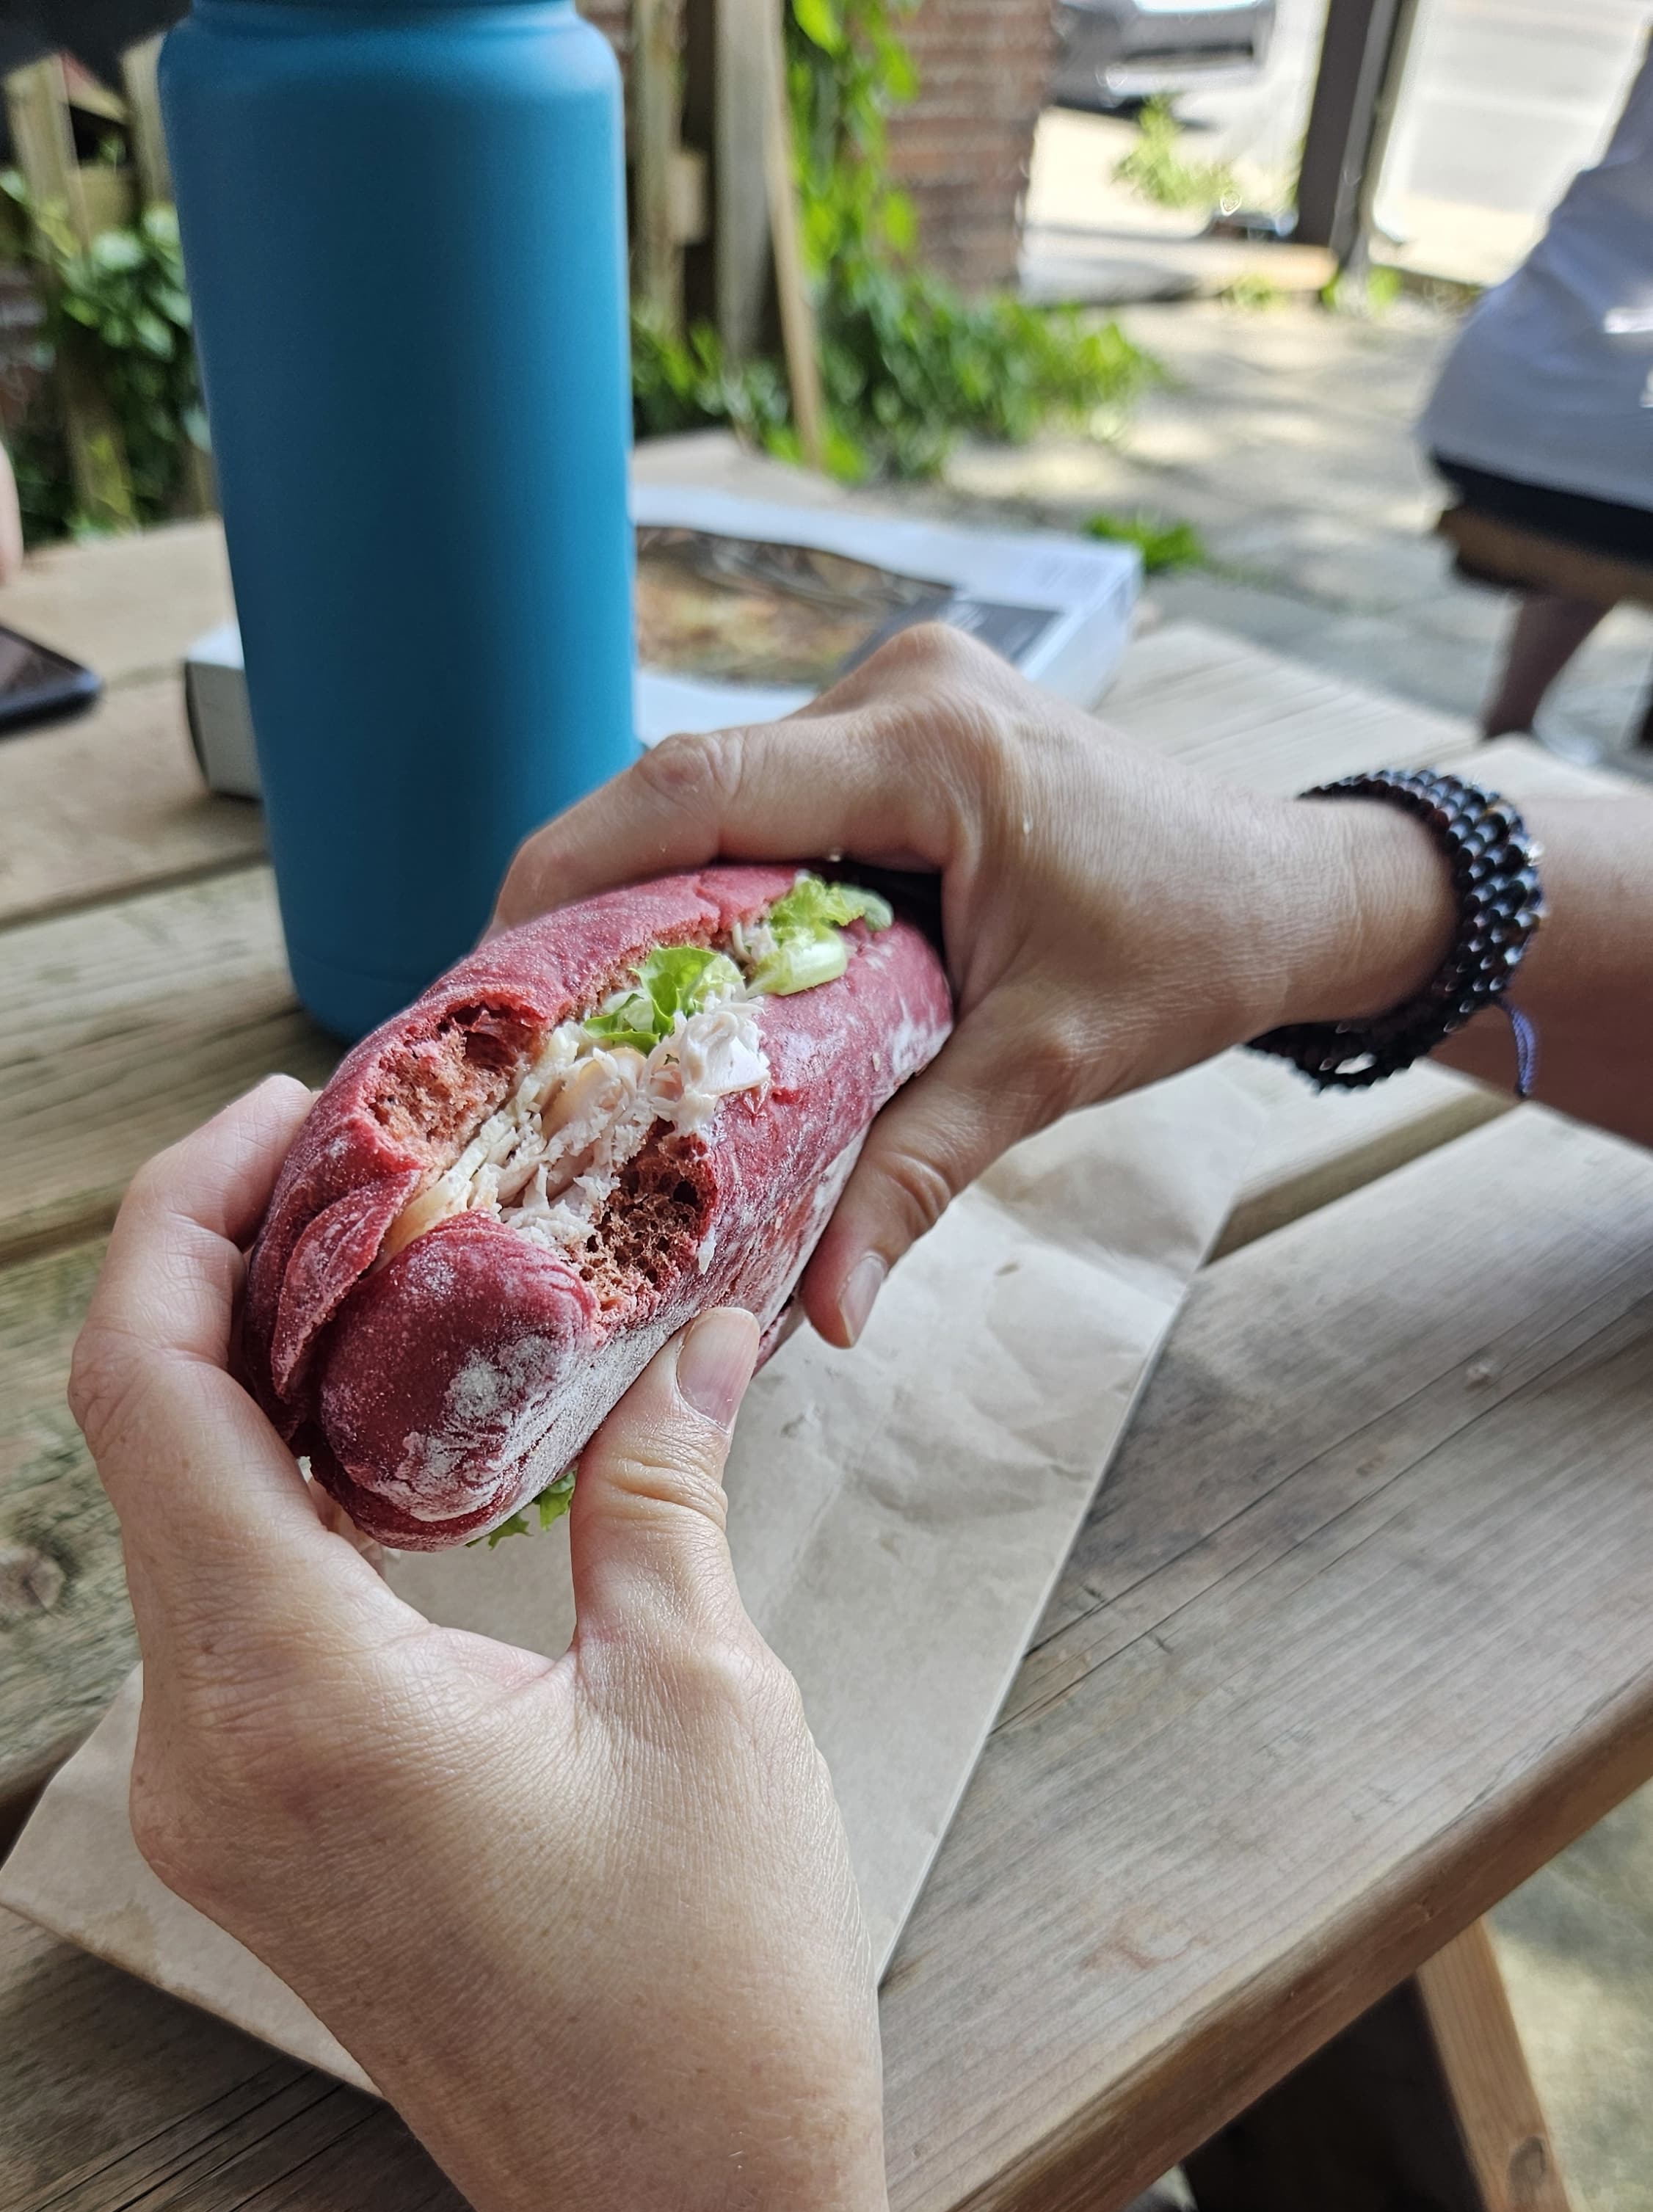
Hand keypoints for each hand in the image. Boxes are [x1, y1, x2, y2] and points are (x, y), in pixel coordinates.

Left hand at [68, 1079, 869, 2211]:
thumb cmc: (713, 1999)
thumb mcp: (706, 1699)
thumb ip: (664, 1486)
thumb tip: (699, 1323)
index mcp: (293, 1701)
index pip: (149, 1392)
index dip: (188, 1215)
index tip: (292, 1111)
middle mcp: (202, 1757)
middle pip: (142, 1443)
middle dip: (229, 1274)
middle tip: (373, 1158)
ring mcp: (210, 1811)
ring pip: (174, 1529)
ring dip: (258, 1385)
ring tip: (397, 1268)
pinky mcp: (253, 1840)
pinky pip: (220, 1620)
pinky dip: (284, 1501)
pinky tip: (394, 1437)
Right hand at [494, 624, 1452, 1342]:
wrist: (1292, 888)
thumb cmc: (1191, 951)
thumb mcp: (1046, 1065)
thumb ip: (918, 1171)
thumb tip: (815, 1309)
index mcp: (930, 745)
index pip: (697, 786)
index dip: (571, 868)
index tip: (486, 964)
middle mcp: (899, 689)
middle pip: (687, 787)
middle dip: (591, 899)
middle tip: (513, 1021)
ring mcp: (898, 696)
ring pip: (722, 795)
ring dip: (654, 896)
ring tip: (581, 1014)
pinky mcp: (901, 729)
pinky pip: (774, 800)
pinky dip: (723, 883)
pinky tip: (684, 976)